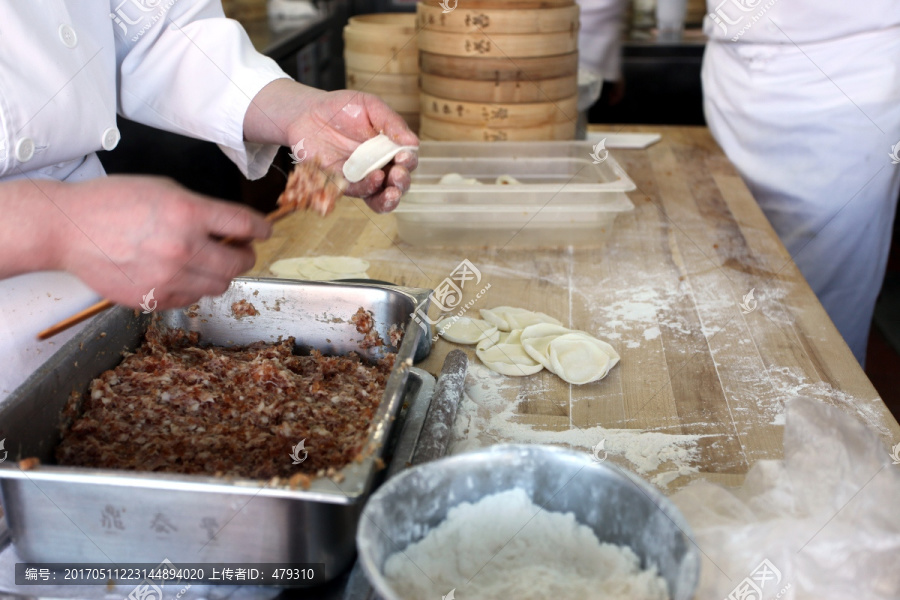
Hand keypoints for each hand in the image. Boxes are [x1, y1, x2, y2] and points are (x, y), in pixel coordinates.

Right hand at [43, 176, 270, 308]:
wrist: (67, 229)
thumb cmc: (113, 202)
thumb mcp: (164, 190)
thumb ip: (202, 209)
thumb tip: (232, 228)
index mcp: (188, 213)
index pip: (245, 225)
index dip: (261, 228)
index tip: (265, 231)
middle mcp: (182, 248)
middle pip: (239, 263)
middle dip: (246, 255)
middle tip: (240, 249)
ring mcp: (168, 277)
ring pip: (219, 285)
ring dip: (221, 273)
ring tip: (209, 261)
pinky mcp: (153, 298)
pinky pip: (191, 298)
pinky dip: (194, 287)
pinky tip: (182, 273)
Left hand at [244, 81, 418, 212]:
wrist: (307, 114)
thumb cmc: (342, 108)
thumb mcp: (371, 107)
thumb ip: (391, 123)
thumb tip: (414, 143)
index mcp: (390, 148)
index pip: (407, 160)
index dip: (409, 161)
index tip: (404, 157)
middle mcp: (379, 165)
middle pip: (398, 182)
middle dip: (402, 182)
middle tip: (397, 174)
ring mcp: (362, 176)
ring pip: (381, 196)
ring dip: (389, 198)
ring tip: (391, 193)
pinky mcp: (343, 183)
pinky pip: (358, 192)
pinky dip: (367, 190)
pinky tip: (373, 181)